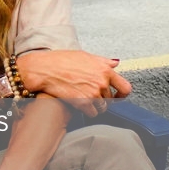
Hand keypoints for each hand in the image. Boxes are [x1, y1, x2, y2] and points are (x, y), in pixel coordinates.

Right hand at [16, 50, 130, 116]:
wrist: (43, 70)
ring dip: (94, 106)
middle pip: (110, 99)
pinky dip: (87, 111)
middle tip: (90, 95)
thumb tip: (114, 64)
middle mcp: (101, 82)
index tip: (117, 96)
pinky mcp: (83, 103)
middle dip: (102, 98)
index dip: (122, 94)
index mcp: (104, 70)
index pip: (125, 87)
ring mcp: (93, 93)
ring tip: (83, 99)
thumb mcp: (84, 55)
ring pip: (102, 107)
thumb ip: (102, 61)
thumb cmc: (60, 60)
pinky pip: (93, 114)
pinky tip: (79, 104)